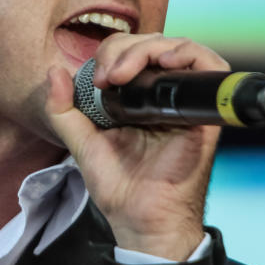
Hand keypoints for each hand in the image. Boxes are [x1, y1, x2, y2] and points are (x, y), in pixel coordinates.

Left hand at [46, 34, 228, 260]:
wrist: (142, 220)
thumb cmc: (119, 187)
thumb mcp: (82, 142)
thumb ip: (63, 109)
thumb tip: (54, 71)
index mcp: (139, 98)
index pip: (131, 51)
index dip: (112, 52)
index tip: (97, 79)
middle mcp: (164, 96)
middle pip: (154, 44)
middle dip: (125, 49)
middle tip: (108, 77)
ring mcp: (185, 102)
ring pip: (179, 48)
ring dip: (150, 49)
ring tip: (126, 72)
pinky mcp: (204, 113)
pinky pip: (210, 66)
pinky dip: (189, 54)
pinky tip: (166, 63)